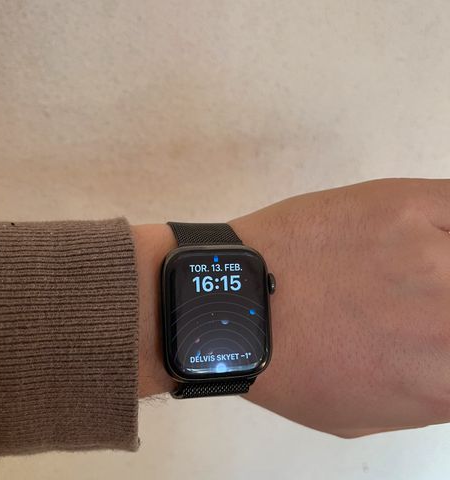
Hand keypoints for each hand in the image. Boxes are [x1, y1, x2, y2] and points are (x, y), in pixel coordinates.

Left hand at [230, 178, 449, 437]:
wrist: (237, 305)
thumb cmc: (288, 366)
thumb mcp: (363, 413)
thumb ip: (430, 396)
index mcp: (446, 383)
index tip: (442, 329)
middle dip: (448, 306)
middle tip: (428, 297)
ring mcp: (432, 255)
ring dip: (443, 263)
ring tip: (417, 267)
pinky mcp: (403, 205)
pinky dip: (448, 220)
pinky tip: (429, 230)